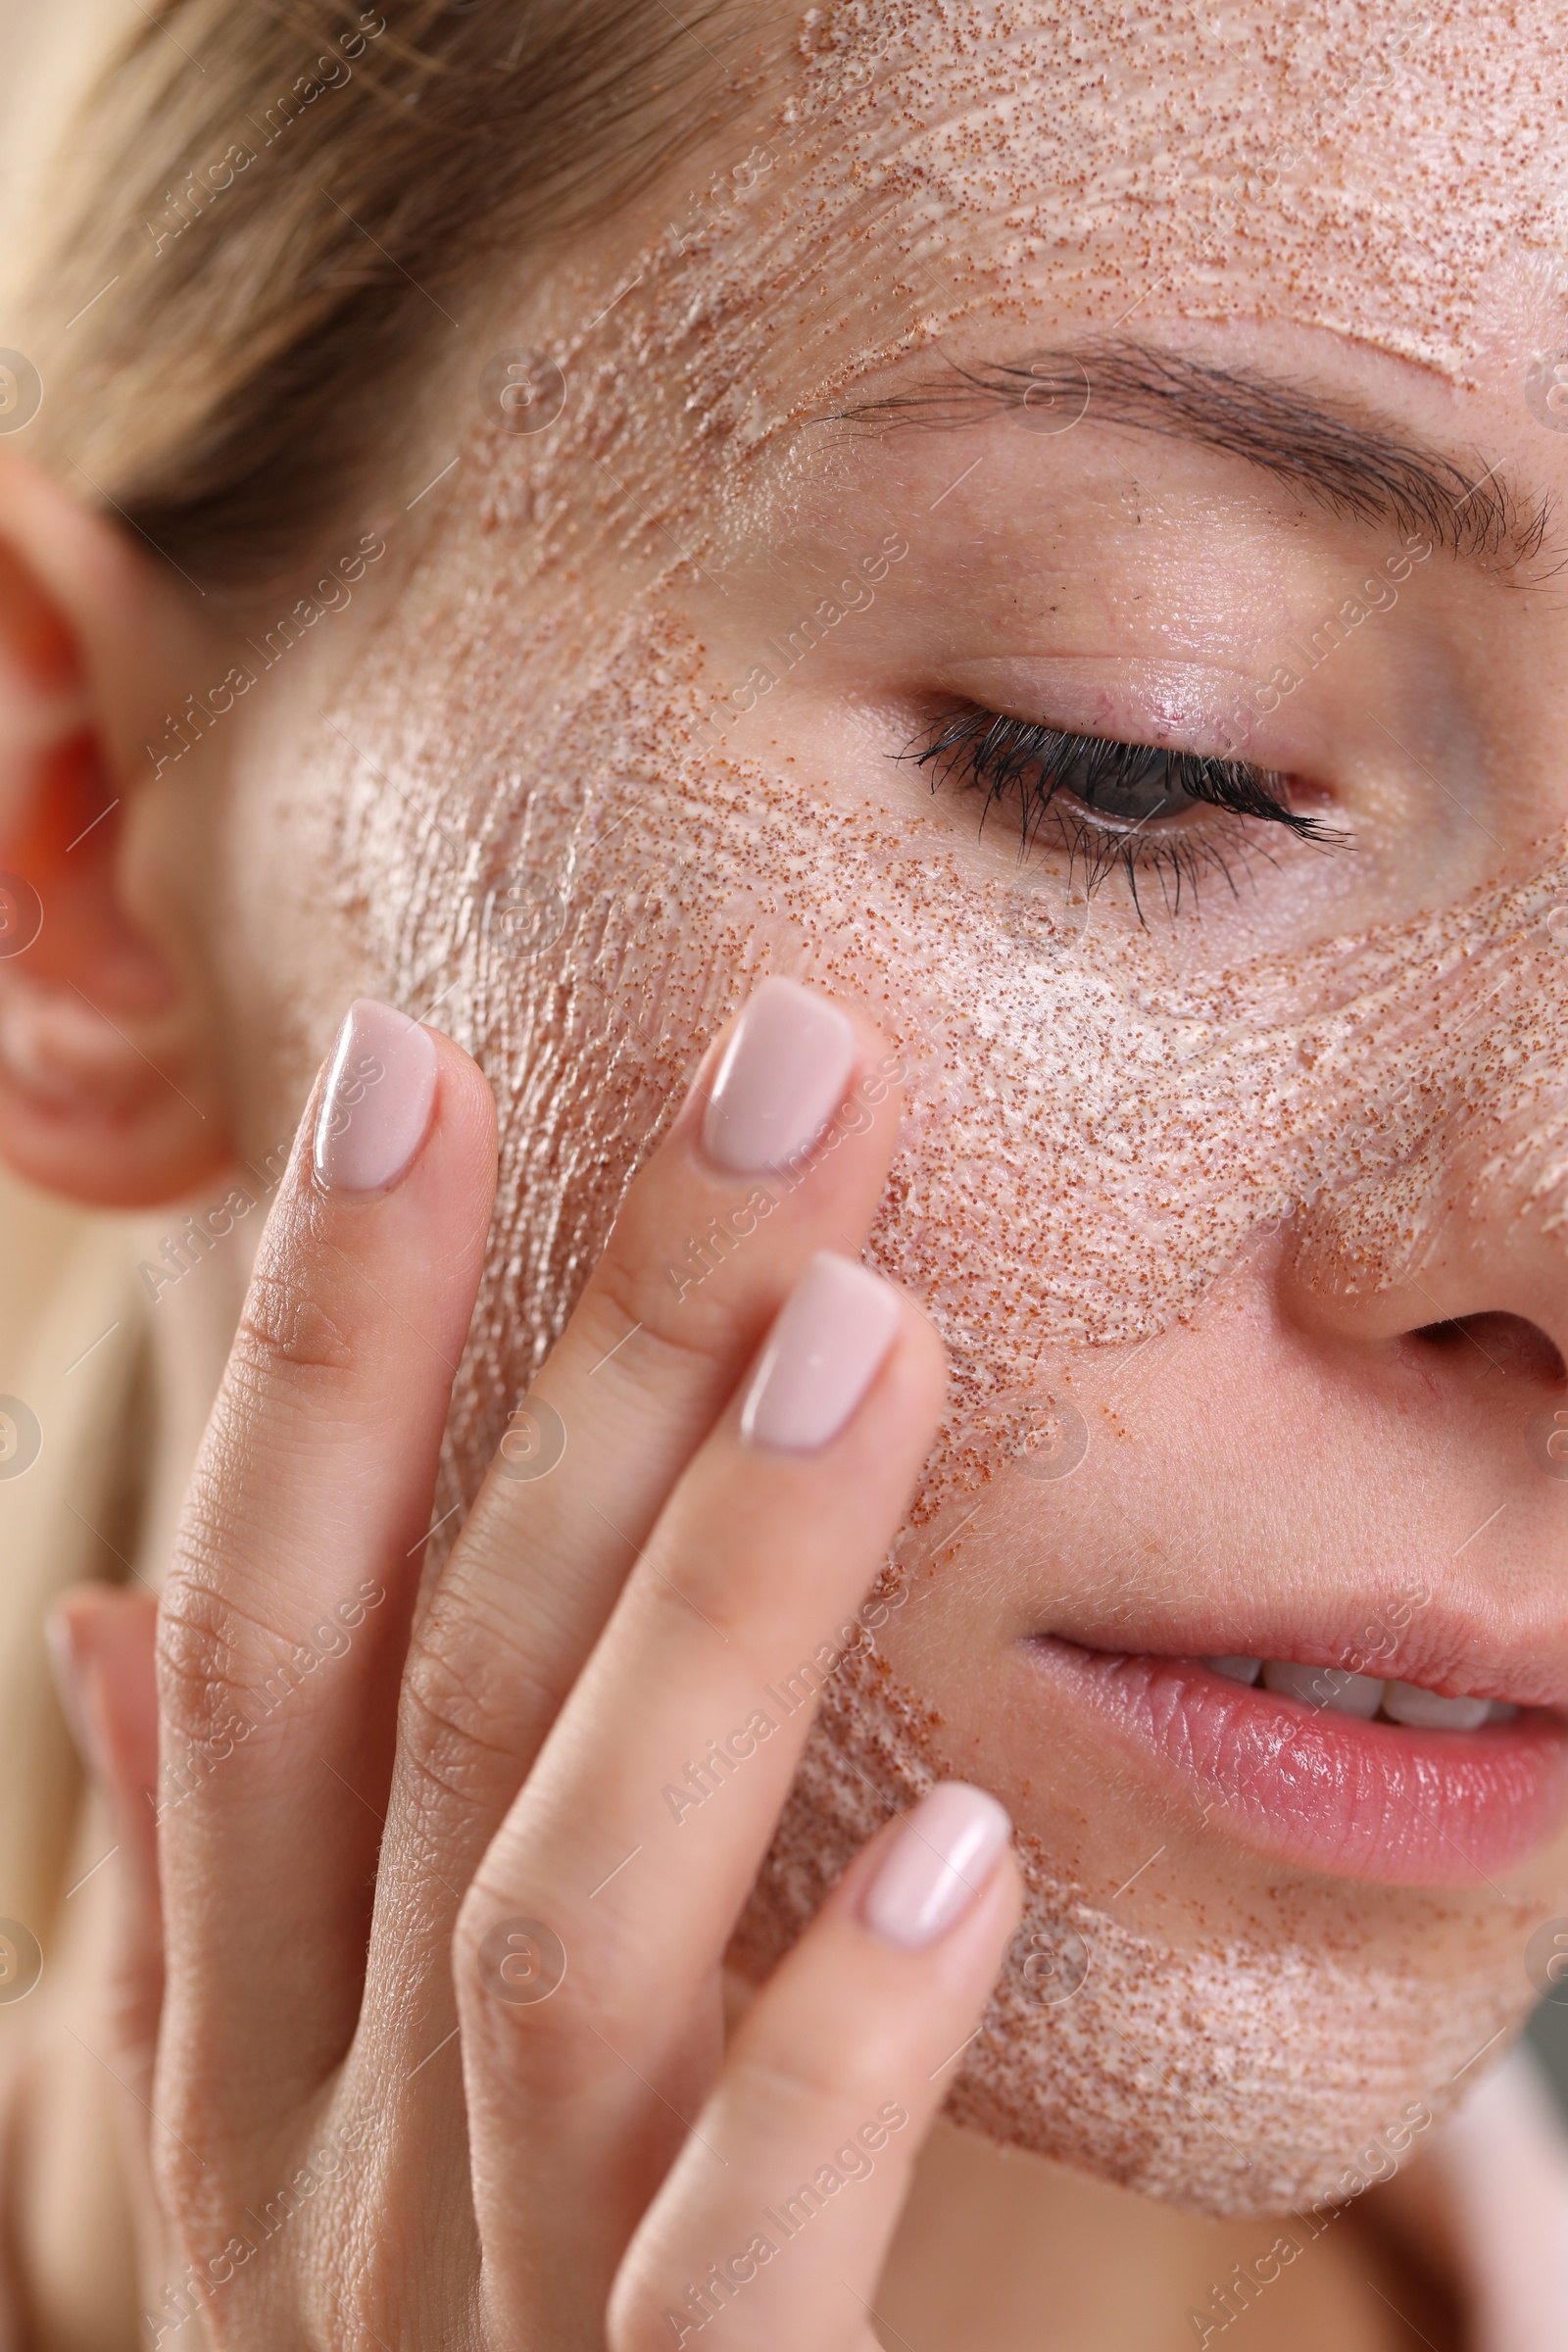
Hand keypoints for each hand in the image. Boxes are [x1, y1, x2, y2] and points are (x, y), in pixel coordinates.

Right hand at [61, 979, 1019, 2349]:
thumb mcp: (241, 2138)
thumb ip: (181, 1888)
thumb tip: (106, 1615)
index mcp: (234, 2040)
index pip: (254, 1612)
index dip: (318, 1336)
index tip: (414, 1063)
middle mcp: (311, 2154)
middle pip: (436, 1684)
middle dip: (588, 1357)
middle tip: (779, 1070)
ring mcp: (462, 2327)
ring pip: (560, 1910)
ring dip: (716, 1612)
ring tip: (868, 1336)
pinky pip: (729, 2276)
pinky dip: (826, 2067)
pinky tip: (958, 1856)